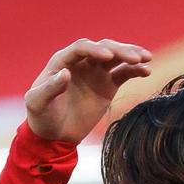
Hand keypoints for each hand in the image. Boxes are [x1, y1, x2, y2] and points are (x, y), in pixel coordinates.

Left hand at [25, 39, 152, 143]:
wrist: (54, 135)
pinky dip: (135, 71)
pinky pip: (124, 74)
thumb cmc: (42, 117)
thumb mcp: (37, 103)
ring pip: (116, 57)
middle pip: (103, 48)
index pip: (82, 48)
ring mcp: (96, 72)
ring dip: (131, 55)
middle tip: (135, 58)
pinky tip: (146, 71)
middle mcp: (82, 62)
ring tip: (146, 59)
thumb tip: (66, 73)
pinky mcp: (108, 85)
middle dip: (119, 51)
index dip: (95, 49)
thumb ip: (50, 88)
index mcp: (63, 61)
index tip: (108, 57)